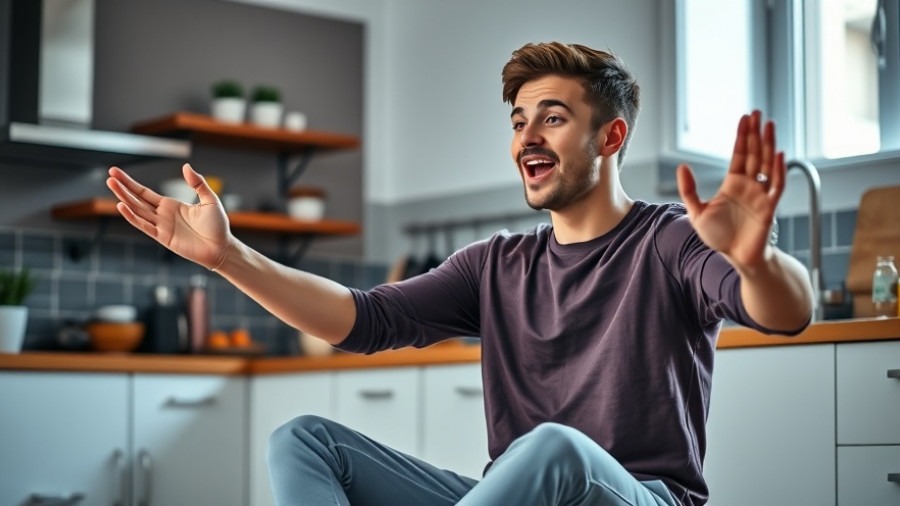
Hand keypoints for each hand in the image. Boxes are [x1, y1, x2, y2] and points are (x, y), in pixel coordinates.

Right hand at [106, 163, 232, 269]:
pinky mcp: (163, 237)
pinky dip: (132, 217)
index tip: (115, 172)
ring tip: (111, 185)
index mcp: (170, 205)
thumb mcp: (209, 199)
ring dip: (123, 198)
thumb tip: (186, 166)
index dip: (130, 183)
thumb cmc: (218, 226)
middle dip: (123, 188)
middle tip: (109, 176)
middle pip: (137, 200)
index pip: (144, 192)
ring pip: (137, 210)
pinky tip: (121, 206)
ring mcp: (161, 226)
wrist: (222, 247)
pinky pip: (144, 226)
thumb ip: (198, 183)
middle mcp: (162, 215)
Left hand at [676, 110, 785, 269]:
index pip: (740, 154)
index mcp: (733, 184)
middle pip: (754, 154)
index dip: (742, 137)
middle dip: (756, 134)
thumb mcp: (696, 212)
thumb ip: (689, 190)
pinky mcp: (769, 208)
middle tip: (758, 112)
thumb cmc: (718, 237)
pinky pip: (776, 186)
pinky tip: (778, 154)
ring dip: (768, 145)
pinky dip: (778, 171)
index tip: (744, 118)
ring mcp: (761, 195)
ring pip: (767, 164)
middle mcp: (749, 186)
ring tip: (769, 125)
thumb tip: (682, 166)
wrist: (734, 258)